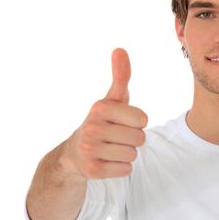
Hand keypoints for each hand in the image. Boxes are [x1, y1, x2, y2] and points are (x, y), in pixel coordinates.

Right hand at [62, 48, 147, 179]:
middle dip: (133, 139)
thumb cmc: (103, 121)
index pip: (142, 119)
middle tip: (116, 136)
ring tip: (111, 148)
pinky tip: (107, 161)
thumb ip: (120, 75)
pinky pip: (125, 170)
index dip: (137, 122)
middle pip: (139, 138)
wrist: (75, 153)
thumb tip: (120, 49)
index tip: (122, 121)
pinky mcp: (91, 170)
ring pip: (133, 155)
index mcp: (100, 107)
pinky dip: (120, 167)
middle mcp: (91, 127)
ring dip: (126, 153)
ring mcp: (89, 150)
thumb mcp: (113, 98)